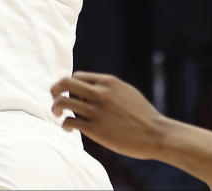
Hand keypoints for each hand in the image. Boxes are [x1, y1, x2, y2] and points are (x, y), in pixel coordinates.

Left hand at [51, 72, 169, 159]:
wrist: (158, 135)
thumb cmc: (143, 115)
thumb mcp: (126, 91)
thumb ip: (107, 87)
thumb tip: (90, 85)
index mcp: (107, 82)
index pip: (77, 76)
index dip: (70, 85)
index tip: (70, 94)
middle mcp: (100, 93)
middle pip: (64, 83)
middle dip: (54, 89)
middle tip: (53, 96)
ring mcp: (97, 111)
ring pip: (63, 102)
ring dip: (55, 107)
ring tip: (57, 113)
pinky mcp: (96, 129)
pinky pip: (70, 122)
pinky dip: (65, 124)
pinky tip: (67, 127)